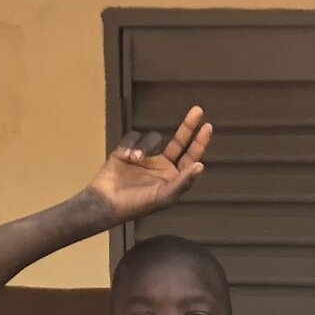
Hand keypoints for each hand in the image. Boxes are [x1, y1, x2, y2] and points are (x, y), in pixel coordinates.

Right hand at [84, 105, 213, 223]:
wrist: (106, 202)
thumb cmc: (137, 204)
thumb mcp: (164, 196)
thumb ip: (183, 181)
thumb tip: (201, 165)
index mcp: (173, 177)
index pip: (190, 157)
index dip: (199, 142)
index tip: (208, 126)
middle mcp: (162, 165)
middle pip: (179, 141)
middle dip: (188, 126)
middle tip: (198, 110)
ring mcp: (145, 157)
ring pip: (153, 138)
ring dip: (145, 146)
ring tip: (134, 159)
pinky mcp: (127, 149)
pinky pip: (134, 136)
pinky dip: (130, 144)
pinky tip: (124, 156)